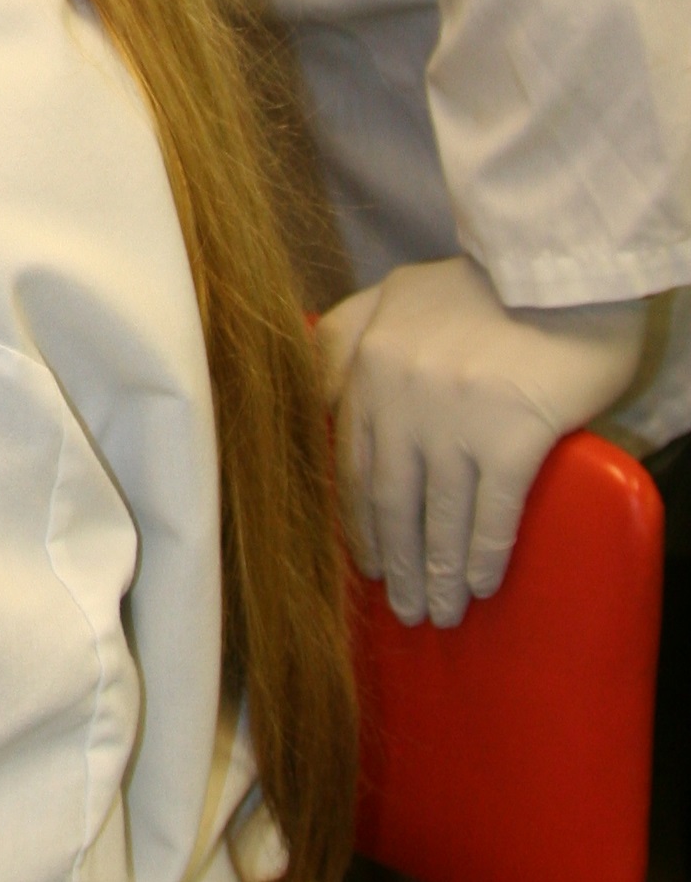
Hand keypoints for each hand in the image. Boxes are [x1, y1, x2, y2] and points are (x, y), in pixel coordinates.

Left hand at [320, 256, 644, 626]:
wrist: (563, 268)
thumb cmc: (485, 283)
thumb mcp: (396, 293)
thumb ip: (347, 335)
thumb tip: (318, 391)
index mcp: (367, 367)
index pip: (350, 464)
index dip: (358, 523)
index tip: (366, 564)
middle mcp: (398, 397)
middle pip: (388, 500)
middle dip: (395, 563)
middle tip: (404, 608)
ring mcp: (452, 419)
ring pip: (436, 515)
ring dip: (438, 573)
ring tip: (442, 613)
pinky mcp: (511, 435)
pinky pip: (491, 511)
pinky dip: (484, 554)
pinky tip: (482, 585)